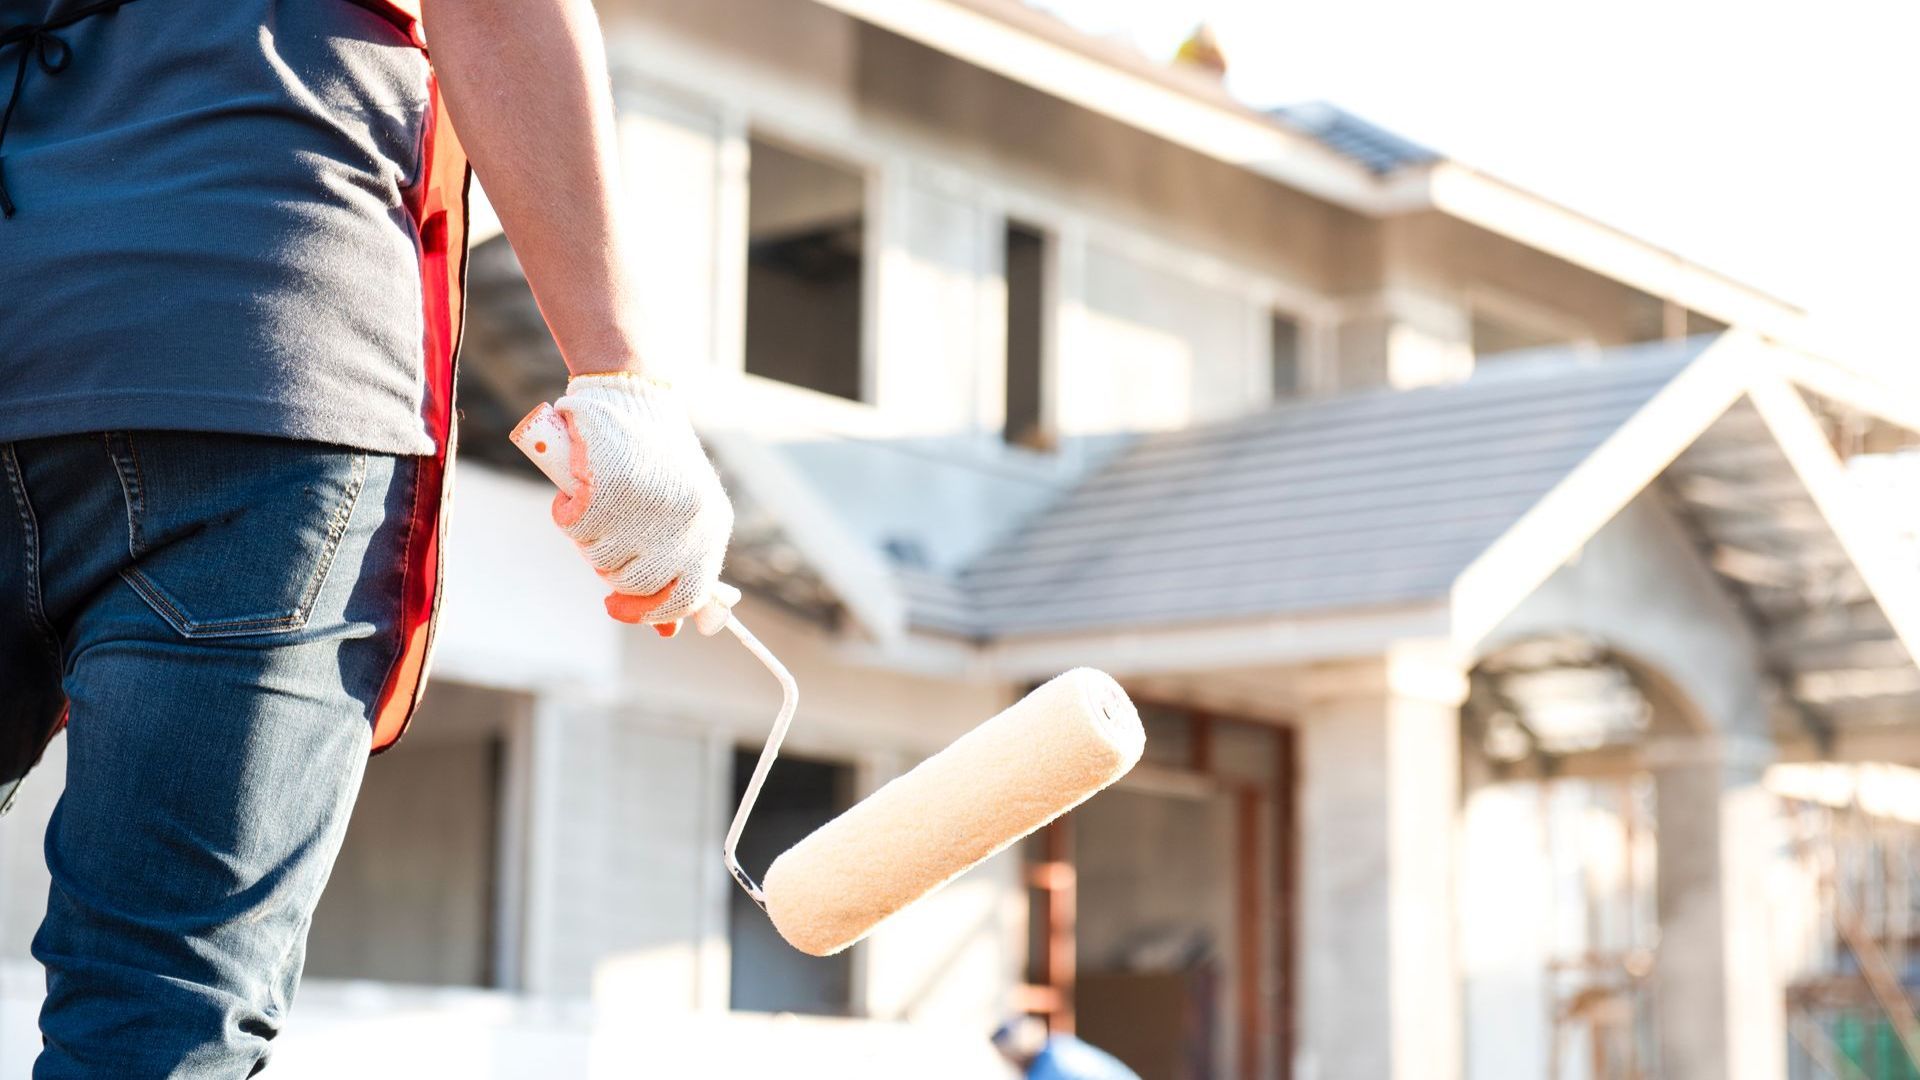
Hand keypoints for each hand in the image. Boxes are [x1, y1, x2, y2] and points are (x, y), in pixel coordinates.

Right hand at [548, 373, 732, 635]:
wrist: (633, 391)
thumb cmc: (653, 456)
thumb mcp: (679, 513)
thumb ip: (677, 569)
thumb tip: (670, 632)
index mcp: (711, 528)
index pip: (687, 596)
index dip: (649, 611)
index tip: (614, 608)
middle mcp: (687, 521)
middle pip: (634, 583)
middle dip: (607, 568)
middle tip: (600, 535)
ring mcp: (651, 506)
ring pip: (599, 557)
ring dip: (586, 535)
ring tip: (594, 498)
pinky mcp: (612, 487)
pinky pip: (573, 525)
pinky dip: (564, 510)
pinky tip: (574, 487)